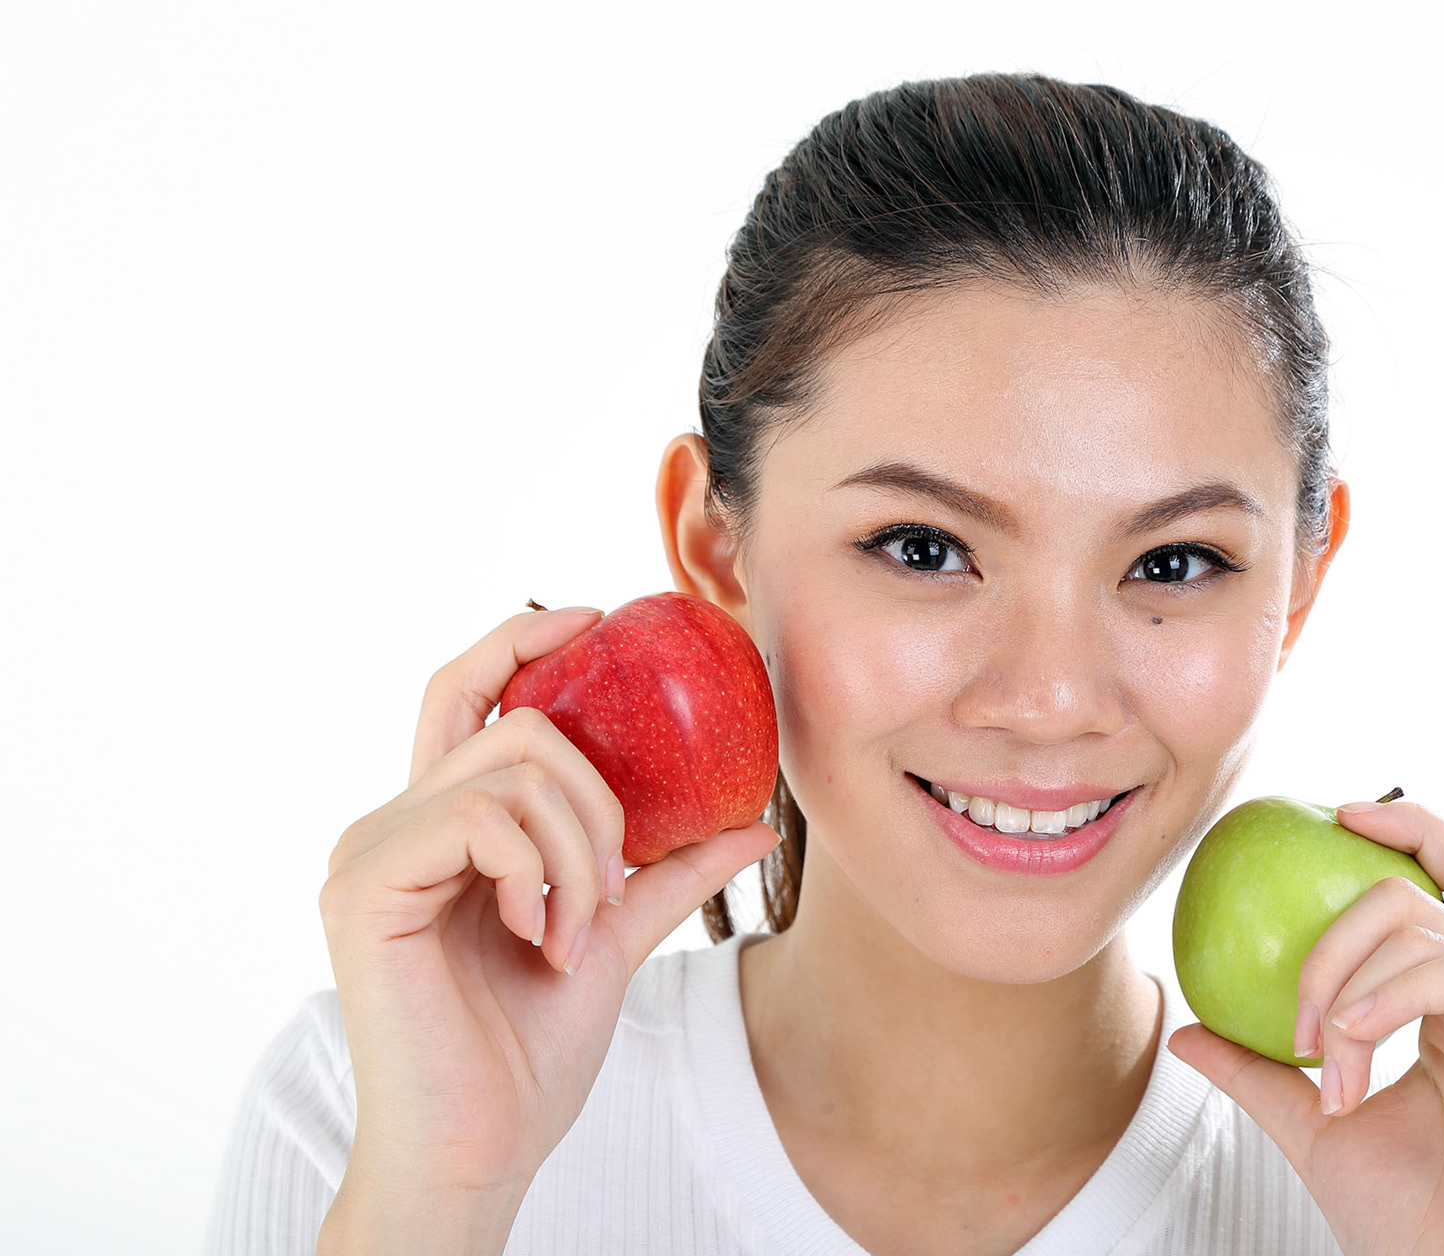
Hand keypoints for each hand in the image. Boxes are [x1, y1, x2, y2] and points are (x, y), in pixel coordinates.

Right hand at [317, 606, 779, 1246]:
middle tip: (611, 884)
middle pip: (516, 726)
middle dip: (598, 799)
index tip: (592, 618)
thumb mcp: (616, 939)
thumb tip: (755, 819)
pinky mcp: (362, 886)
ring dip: (579, 851)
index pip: (465, 694)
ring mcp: (368, 851)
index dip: (520, 641)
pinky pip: (480, 817)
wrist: (479, 1150)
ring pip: (510, 769)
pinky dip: (541, 872)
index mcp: (438, 827)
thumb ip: (669, 873)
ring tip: (576, 932)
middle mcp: (391, 823)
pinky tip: (543, 938)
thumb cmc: (527, 1052)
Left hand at [1167, 801, 1443, 1255]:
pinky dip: (1398, 993)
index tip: (1329, 811)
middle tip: (1299, 1000)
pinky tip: (1353, 1034)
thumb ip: (1260, 1066)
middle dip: (1348, 916)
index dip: (1405, 830)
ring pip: (1439, 929)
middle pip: (1440, 886)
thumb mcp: (1313, 1126)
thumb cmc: (1405, 1226)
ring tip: (1323, 1054)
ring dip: (1353, 983)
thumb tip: (1184, 1024)